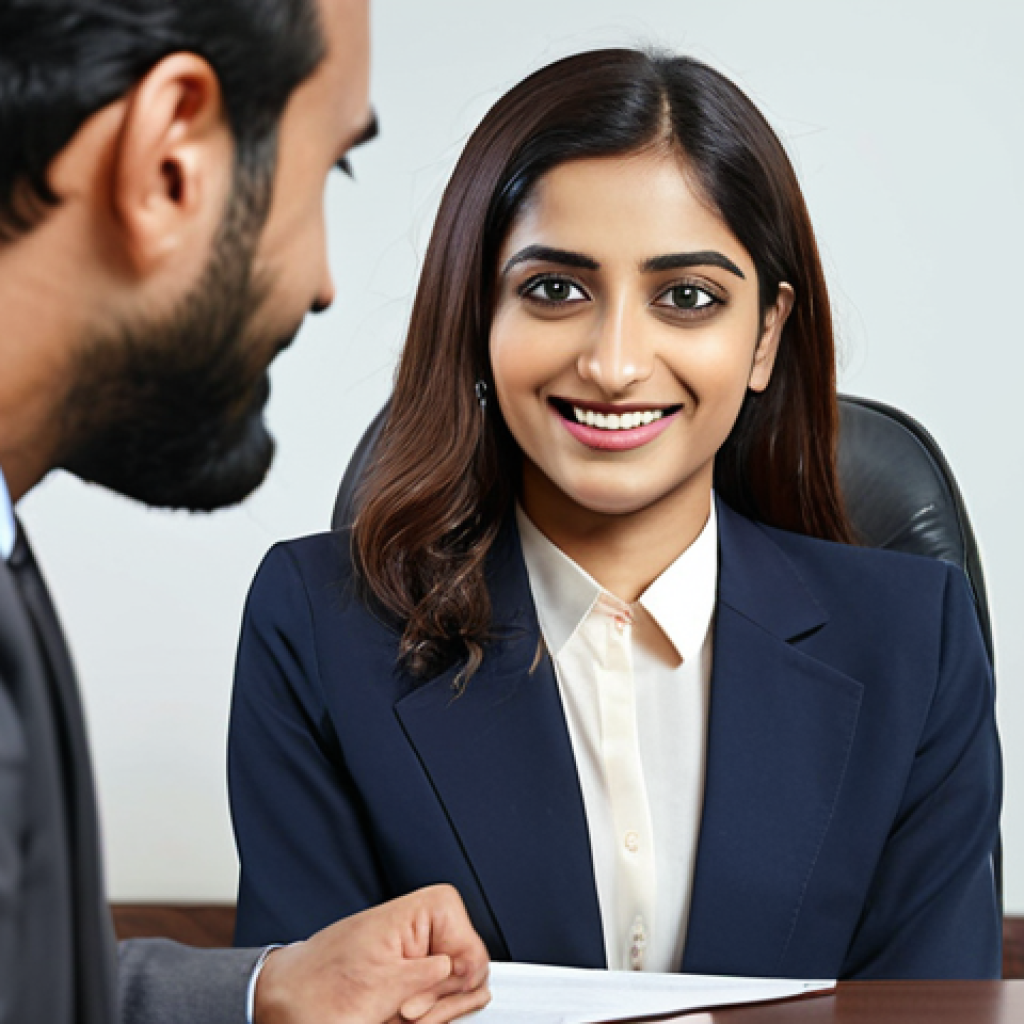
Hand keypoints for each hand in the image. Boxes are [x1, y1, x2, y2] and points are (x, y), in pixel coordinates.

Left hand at [253, 884, 490, 1023]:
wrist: (286, 1001)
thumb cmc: (319, 985)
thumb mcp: (377, 985)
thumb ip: (428, 976)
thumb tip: (463, 969)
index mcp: (423, 911)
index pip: (474, 952)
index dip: (452, 983)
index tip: (419, 998)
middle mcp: (426, 930)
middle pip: (470, 976)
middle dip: (439, 1004)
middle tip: (403, 1013)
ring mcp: (421, 957)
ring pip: (458, 997)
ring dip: (430, 1016)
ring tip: (393, 1015)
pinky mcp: (415, 980)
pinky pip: (440, 1007)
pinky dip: (423, 1020)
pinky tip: (395, 1018)